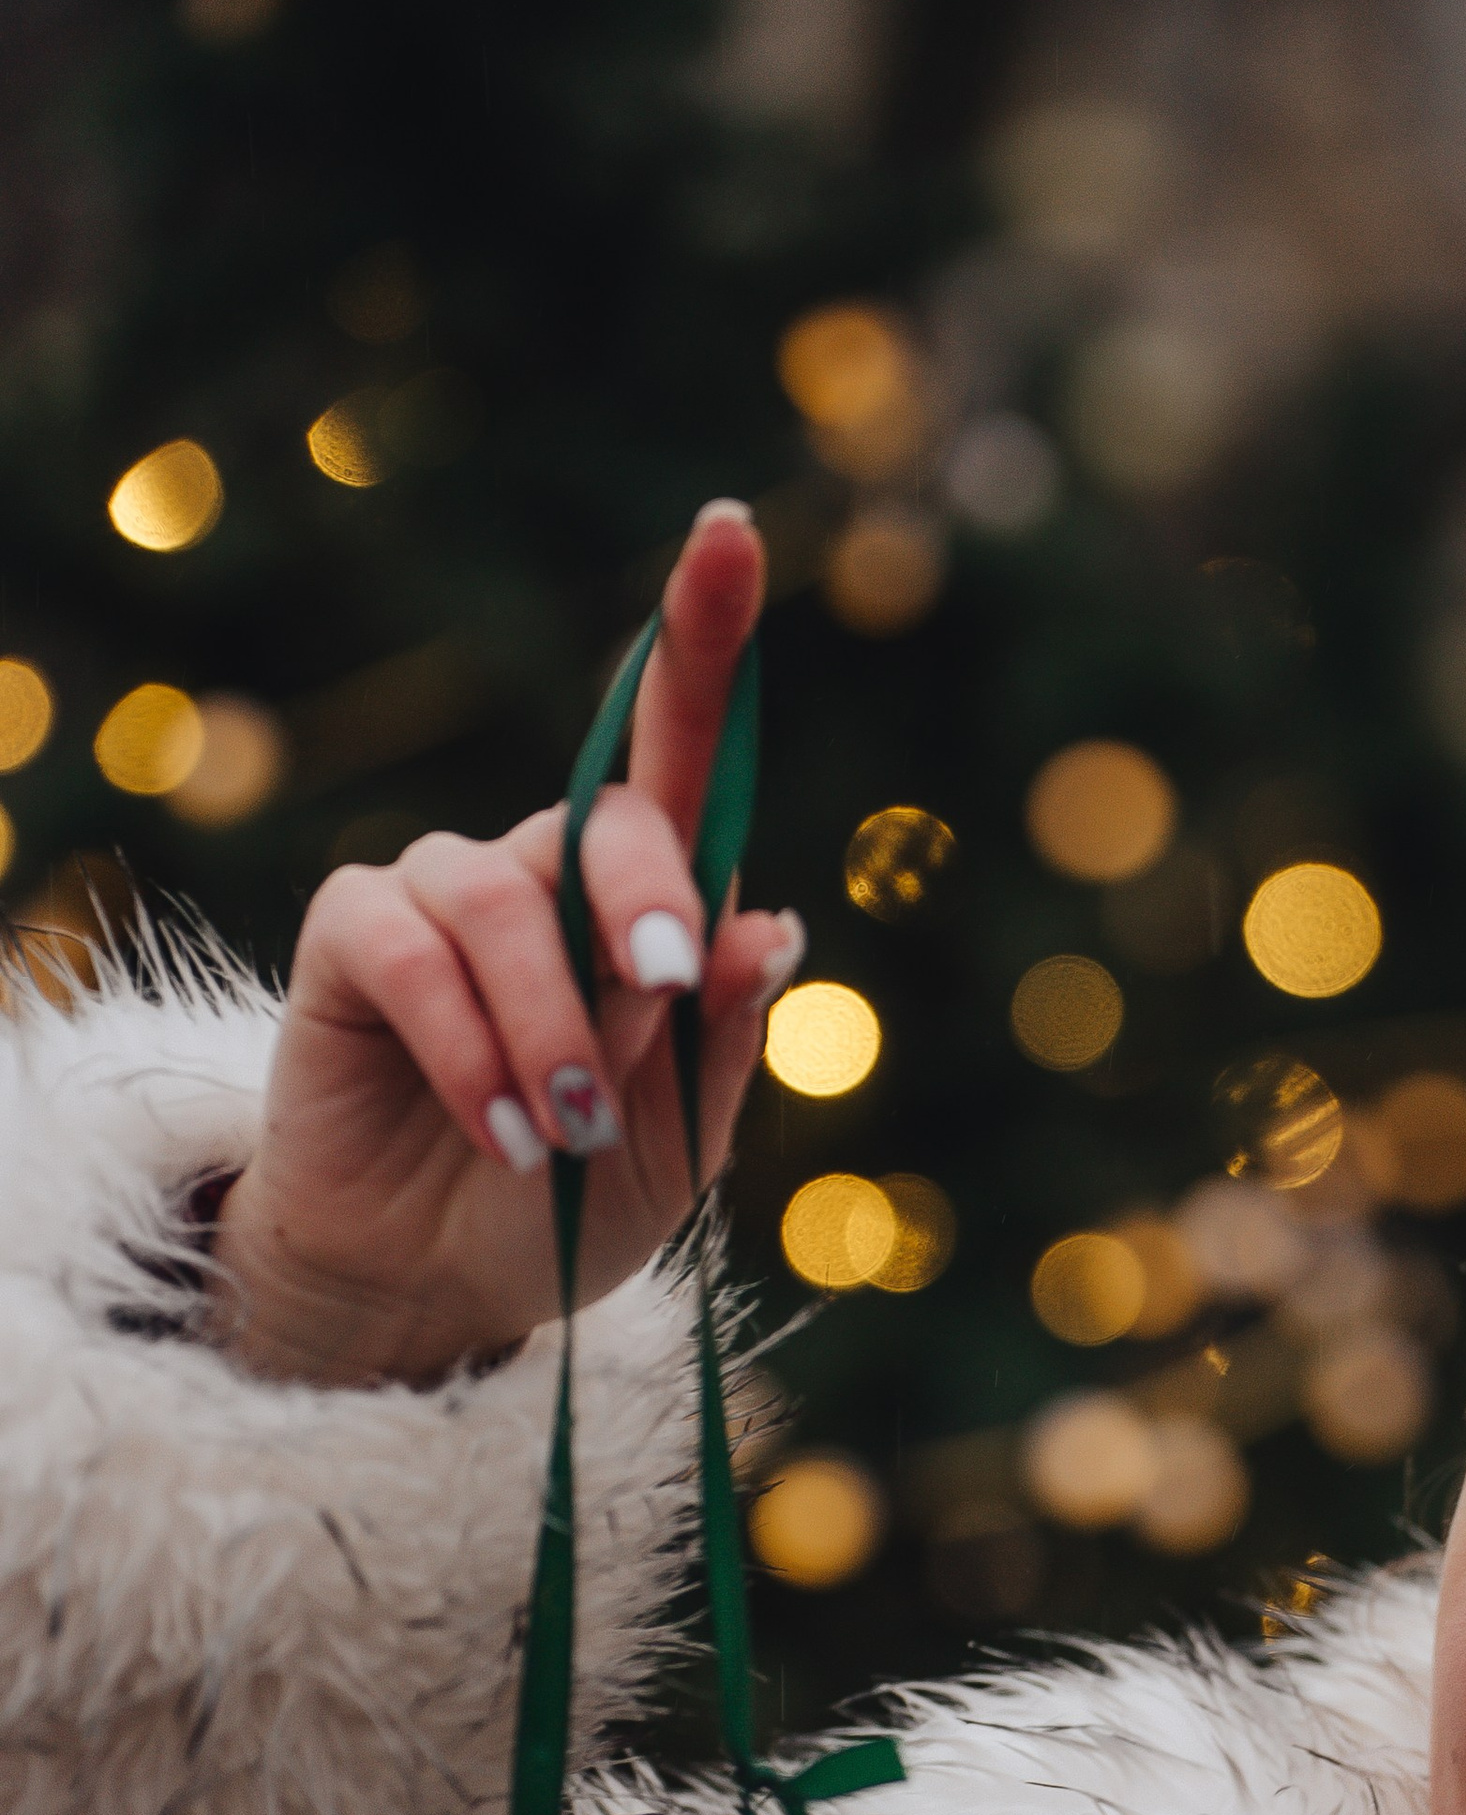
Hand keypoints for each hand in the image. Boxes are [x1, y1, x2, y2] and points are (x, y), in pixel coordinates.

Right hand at [216, 500, 800, 1387]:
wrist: (435, 1284)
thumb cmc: (569, 1205)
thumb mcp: (673, 1147)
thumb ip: (710, 1041)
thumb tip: (763, 925)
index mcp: (643, 905)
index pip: (680, 758)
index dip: (701, 641)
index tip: (730, 531)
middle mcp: (546, 871)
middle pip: (610, 815)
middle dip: (646, 893)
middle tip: (661, 978)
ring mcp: (446, 895)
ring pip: (511, 901)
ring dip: (554, 1027)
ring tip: (566, 1139)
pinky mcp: (354, 935)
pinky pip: (414, 954)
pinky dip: (472, 1048)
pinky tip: (504, 1131)